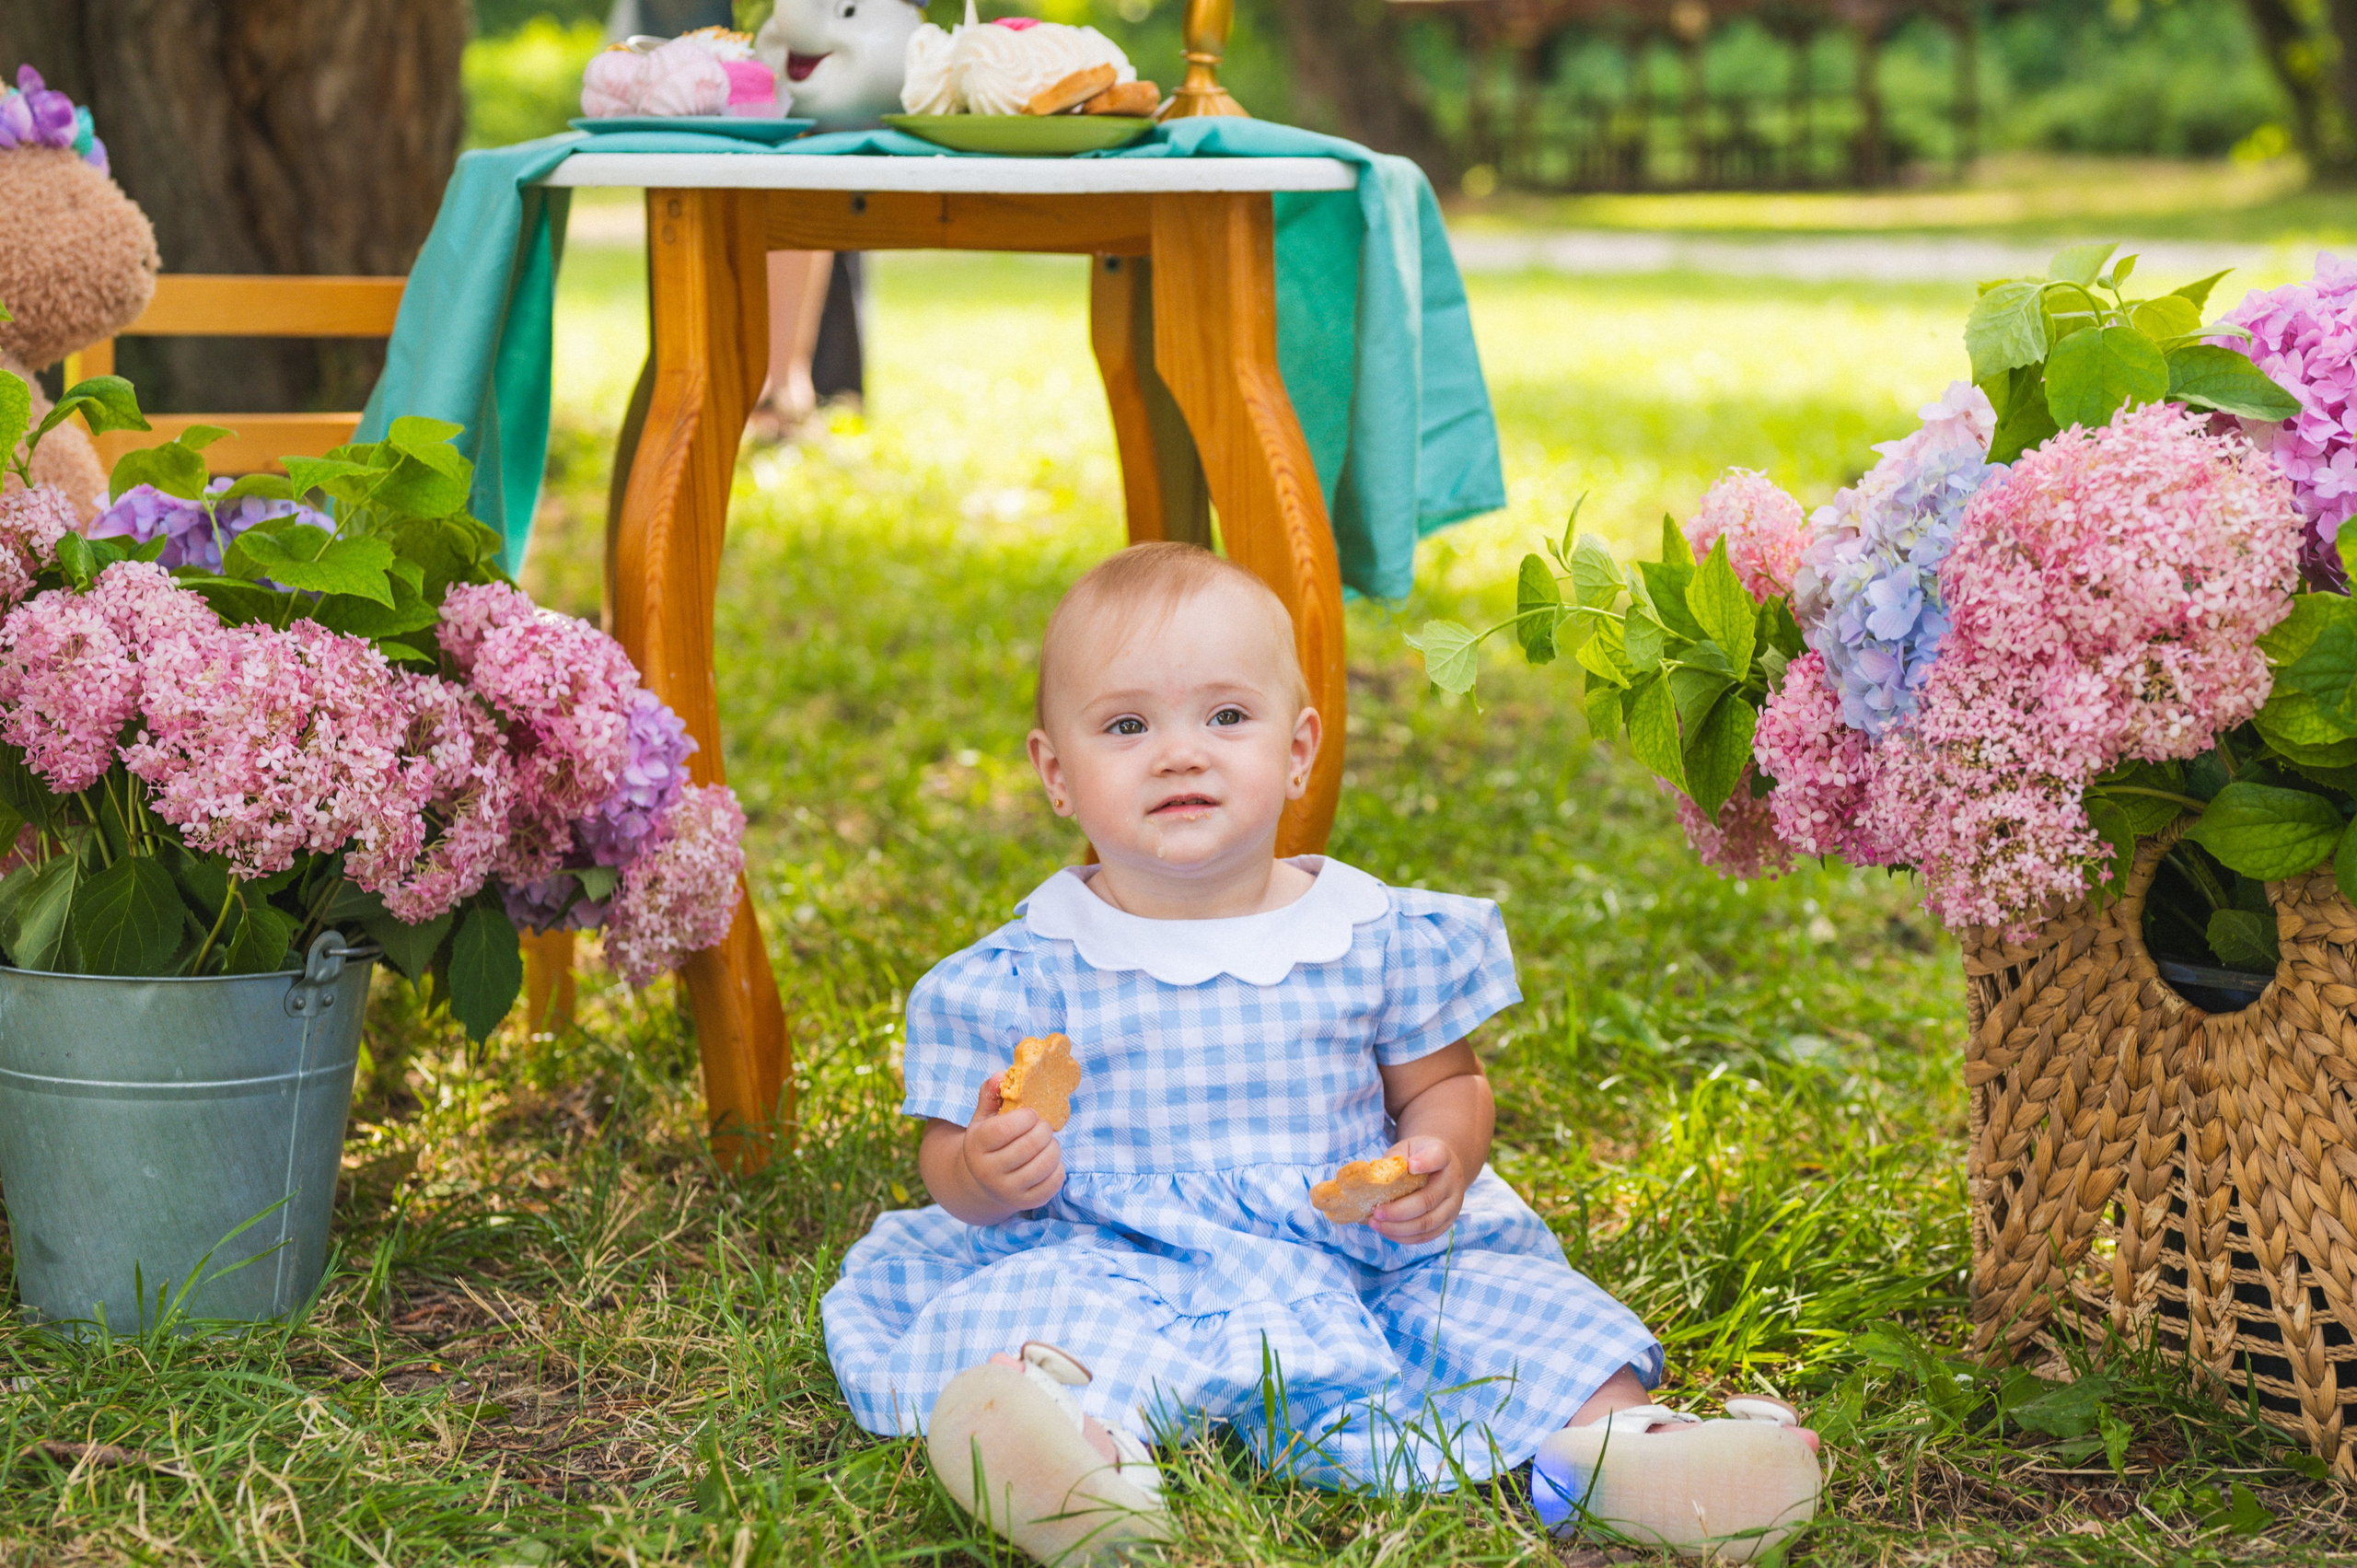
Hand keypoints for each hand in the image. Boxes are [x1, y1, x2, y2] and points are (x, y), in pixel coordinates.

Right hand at [961, 1071, 1065, 1215]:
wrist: (984, 1183)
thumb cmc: (989, 1143)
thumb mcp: (983, 1119)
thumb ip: (991, 1095)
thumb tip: (1001, 1075)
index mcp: (976, 1147)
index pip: (1004, 1130)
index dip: (1025, 1117)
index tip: (1031, 1114)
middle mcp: (988, 1173)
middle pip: (1029, 1145)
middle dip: (1044, 1129)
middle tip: (1042, 1127)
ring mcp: (1007, 1191)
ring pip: (1044, 1163)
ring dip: (1053, 1147)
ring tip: (1046, 1142)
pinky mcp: (1027, 1203)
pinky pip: (1054, 1181)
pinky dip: (1058, 1166)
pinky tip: (1048, 1160)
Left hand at [1370, 1135, 1466, 1243]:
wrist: (1441, 1167)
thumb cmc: (1417, 1156)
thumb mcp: (1407, 1148)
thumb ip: (1395, 1159)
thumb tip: (1377, 1178)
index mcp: (1442, 1156)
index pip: (1438, 1157)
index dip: (1426, 1162)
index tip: (1411, 1165)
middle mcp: (1452, 1182)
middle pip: (1428, 1200)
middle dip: (1398, 1211)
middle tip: (1376, 1211)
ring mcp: (1453, 1205)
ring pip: (1427, 1223)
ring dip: (1398, 1228)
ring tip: (1375, 1223)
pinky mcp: (1447, 1222)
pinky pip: (1426, 1235)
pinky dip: (1404, 1237)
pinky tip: (1386, 1231)